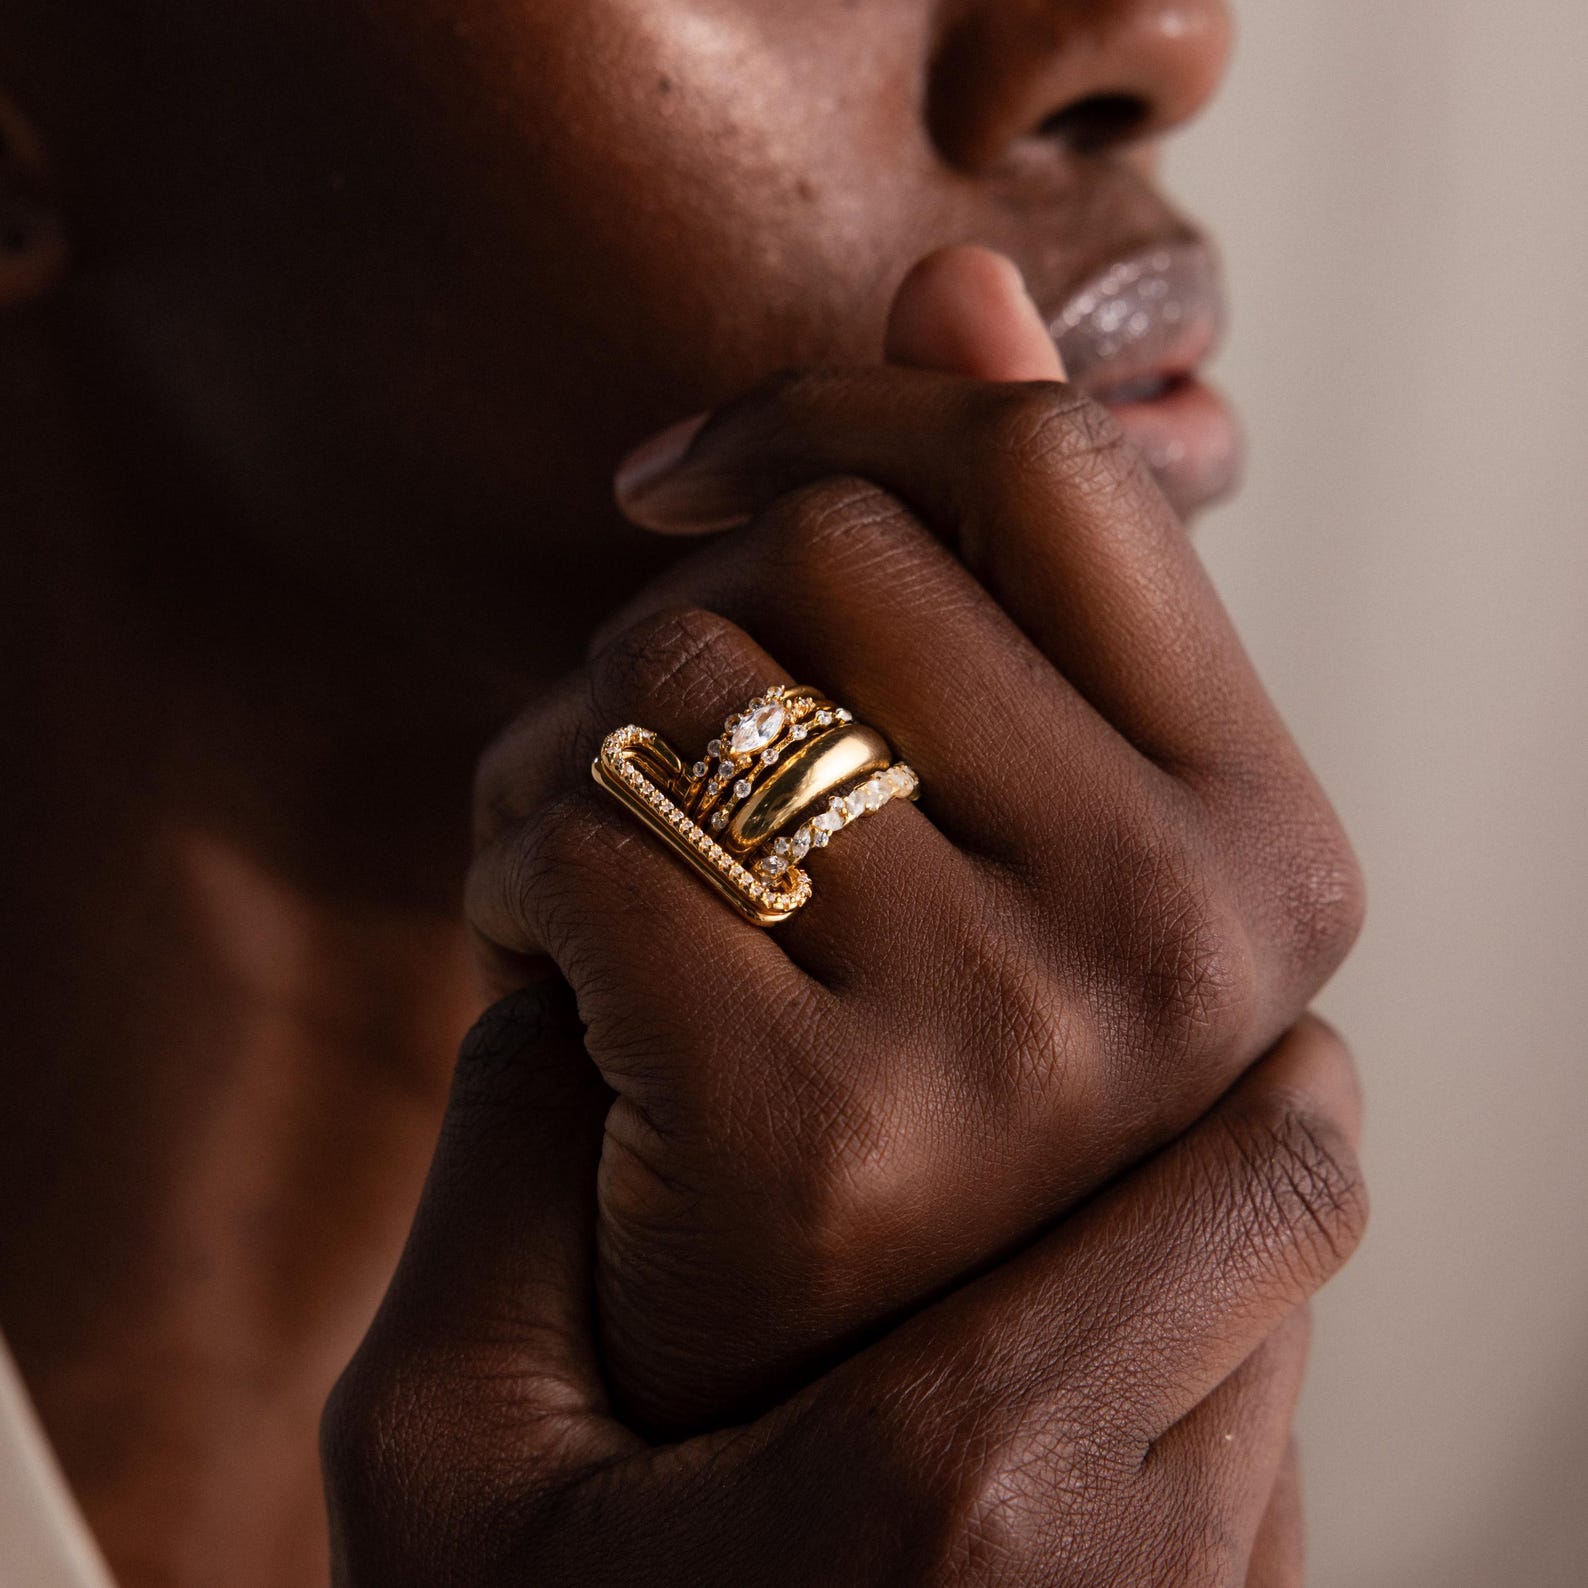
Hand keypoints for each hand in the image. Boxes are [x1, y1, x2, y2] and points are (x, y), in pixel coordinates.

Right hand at [323, 995, 1364, 1586]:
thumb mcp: (440, 1449)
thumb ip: (503, 1184)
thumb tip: (563, 992)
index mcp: (961, 1478)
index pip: (1265, 1181)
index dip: (1254, 1054)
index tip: (1190, 997)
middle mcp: (1132, 1572)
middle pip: (1294, 1253)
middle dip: (1219, 1138)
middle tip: (1097, 1081)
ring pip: (1284, 1362)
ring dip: (1198, 1264)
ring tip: (1043, 1231)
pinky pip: (1252, 1489)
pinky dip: (1185, 1393)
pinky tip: (1027, 1398)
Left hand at [466, 248, 1365, 1439]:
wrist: (814, 1356)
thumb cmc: (909, 1047)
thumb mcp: (1010, 804)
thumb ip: (1006, 556)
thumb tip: (954, 275)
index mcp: (1263, 832)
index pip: (1041, 464)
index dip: (833, 409)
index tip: (681, 479)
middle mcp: (1188, 929)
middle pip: (833, 542)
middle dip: (681, 607)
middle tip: (637, 736)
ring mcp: (1021, 1041)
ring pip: (682, 674)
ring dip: (576, 733)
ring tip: (589, 841)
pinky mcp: (820, 1138)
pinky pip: (591, 838)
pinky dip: (515, 859)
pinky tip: (536, 950)